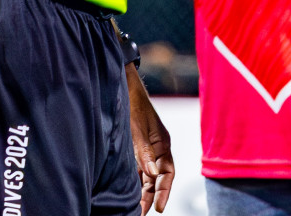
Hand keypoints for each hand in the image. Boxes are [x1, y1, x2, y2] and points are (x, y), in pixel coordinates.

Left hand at [126, 64, 174, 213]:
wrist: (122, 86)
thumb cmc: (131, 105)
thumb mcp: (137, 129)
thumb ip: (145, 151)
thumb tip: (152, 174)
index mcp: (163, 143)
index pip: (168, 172)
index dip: (164, 191)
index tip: (159, 208)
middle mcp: (157, 147)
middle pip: (158, 177)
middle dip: (152, 196)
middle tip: (142, 214)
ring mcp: (147, 147)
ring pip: (148, 175)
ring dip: (143, 191)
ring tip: (135, 209)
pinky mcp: (136, 146)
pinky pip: (138, 169)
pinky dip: (135, 181)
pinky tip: (128, 191)